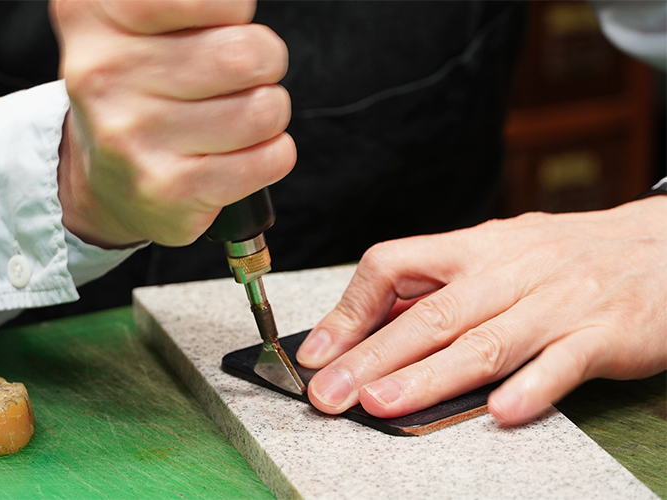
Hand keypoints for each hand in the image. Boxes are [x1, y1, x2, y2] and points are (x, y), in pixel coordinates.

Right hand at [50, 0, 294, 247]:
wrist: (108, 182)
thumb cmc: (143, 88)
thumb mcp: (137, 22)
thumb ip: (188, 4)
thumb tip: (239, 8)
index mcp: (92, 14)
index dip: (231, 8)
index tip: (219, 25)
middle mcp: (104, 72)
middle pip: (246, 52)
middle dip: (264, 62)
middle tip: (240, 76)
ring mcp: (134, 135)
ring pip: (265, 109)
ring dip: (269, 112)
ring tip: (234, 117)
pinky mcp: (169, 188)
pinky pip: (272, 157)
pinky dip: (273, 153)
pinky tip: (239, 154)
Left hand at [297, 196, 666, 424]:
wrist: (660, 247)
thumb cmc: (565, 256)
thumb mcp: (498, 255)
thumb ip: (441, 288)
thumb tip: (373, 326)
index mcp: (474, 247)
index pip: (394, 264)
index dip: (351, 309)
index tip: (319, 351)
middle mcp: (509, 270)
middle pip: (431, 315)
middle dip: (372, 357)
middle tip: (330, 394)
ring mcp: (557, 301)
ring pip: (485, 342)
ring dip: (430, 376)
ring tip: (384, 405)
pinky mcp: (604, 332)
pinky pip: (563, 361)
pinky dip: (531, 387)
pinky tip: (499, 412)